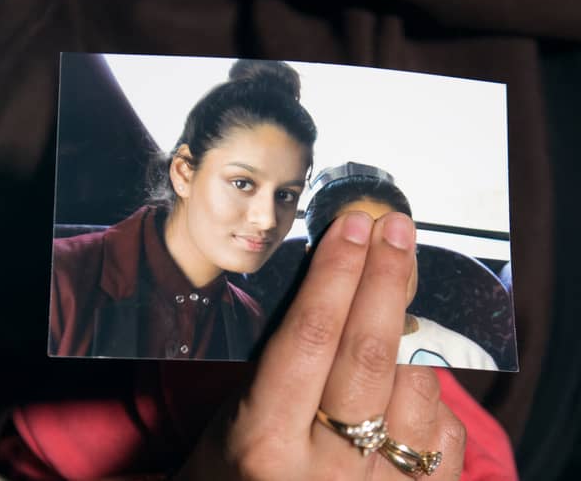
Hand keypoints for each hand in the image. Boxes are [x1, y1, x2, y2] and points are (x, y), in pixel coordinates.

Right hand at [175, 212, 465, 479]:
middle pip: (371, 353)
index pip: (310, 336)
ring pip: (418, 387)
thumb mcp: (236, 414)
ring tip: (392, 319)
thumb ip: (286, 361)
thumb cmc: (236, 471)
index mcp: (264, 441)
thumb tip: (342, 285)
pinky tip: (408, 381)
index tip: (354, 226)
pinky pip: (447, 432)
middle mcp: (325, 471)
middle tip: (396, 230)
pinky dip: (430, 393)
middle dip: (388, 278)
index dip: (338, 272)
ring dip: (410, 339)